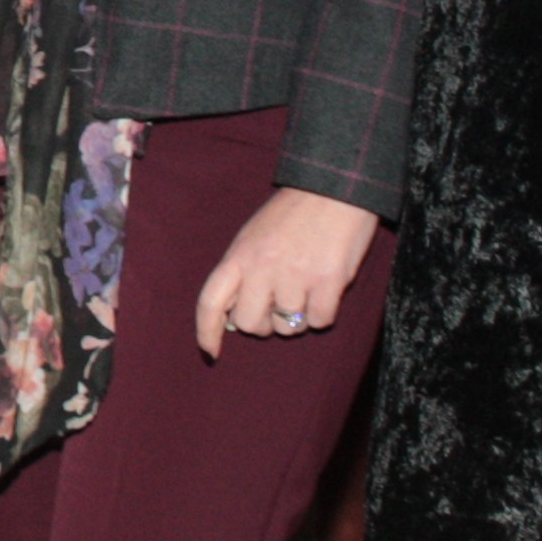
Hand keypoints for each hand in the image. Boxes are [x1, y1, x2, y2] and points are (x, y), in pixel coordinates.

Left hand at [194, 186, 379, 356]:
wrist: (334, 188)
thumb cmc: (293, 214)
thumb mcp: (253, 236)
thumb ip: (242, 272)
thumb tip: (234, 317)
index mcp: (239, 255)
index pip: (210, 301)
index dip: (206, 332)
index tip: (210, 352)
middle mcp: (262, 268)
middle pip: (250, 324)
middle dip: (263, 324)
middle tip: (277, 308)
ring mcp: (295, 275)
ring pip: (287, 327)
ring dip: (296, 317)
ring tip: (306, 288)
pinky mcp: (328, 281)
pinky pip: (319, 321)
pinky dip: (322, 314)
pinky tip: (325, 291)